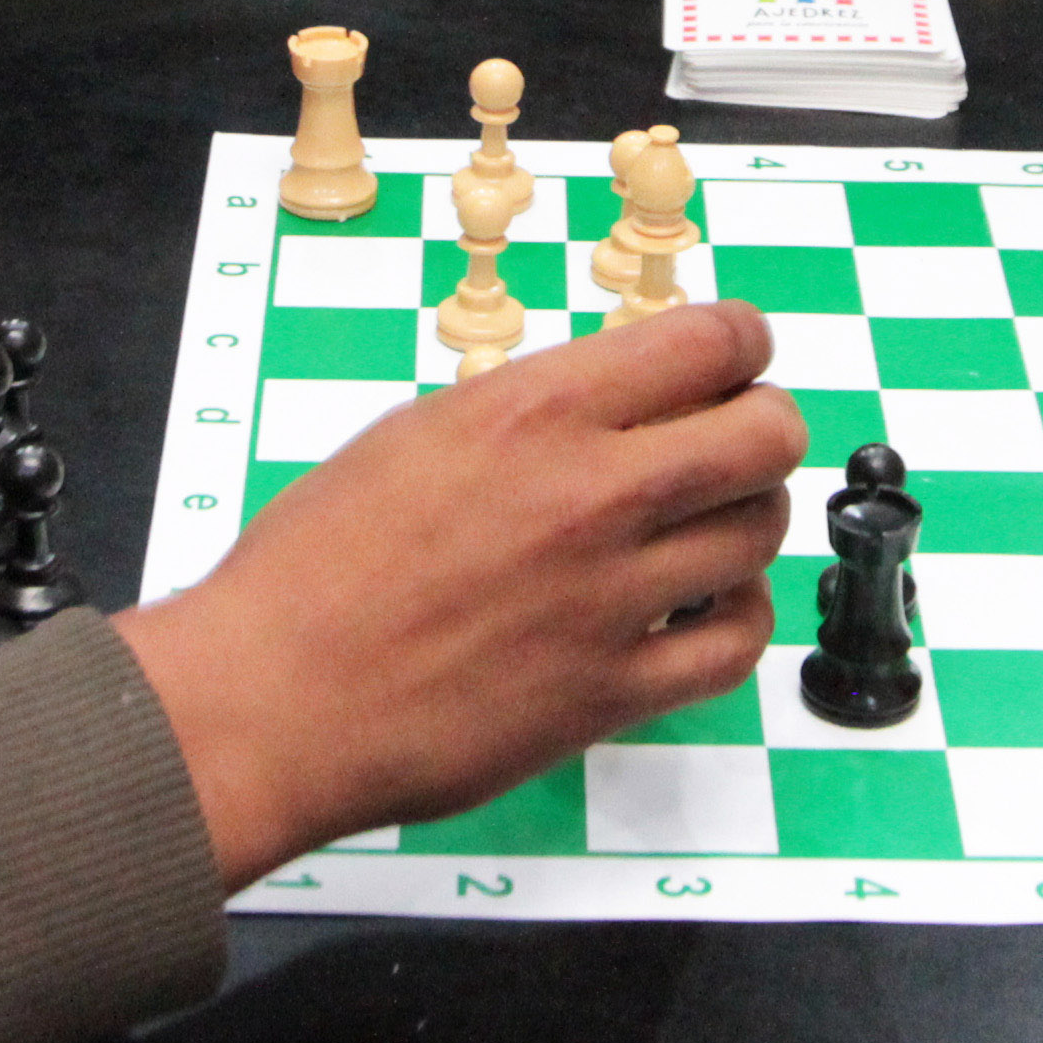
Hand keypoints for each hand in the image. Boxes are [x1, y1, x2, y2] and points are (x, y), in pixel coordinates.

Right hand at [114, 299, 801, 886]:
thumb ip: (530, 414)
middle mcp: (595, 494)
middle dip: (762, 425)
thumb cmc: (313, 568)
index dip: (742, 343)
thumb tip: (613, 404)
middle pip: (769, 435)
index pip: (714, 342)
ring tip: (701, 528)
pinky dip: (735, 617)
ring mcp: (615, 599)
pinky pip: (738, 644)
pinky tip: (700, 608)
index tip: (735, 358)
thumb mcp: (416, 435)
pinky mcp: (615, 693)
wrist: (273, 700)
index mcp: (539, 411)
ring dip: (743, 521)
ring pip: (761, 534)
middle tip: (733, 440)